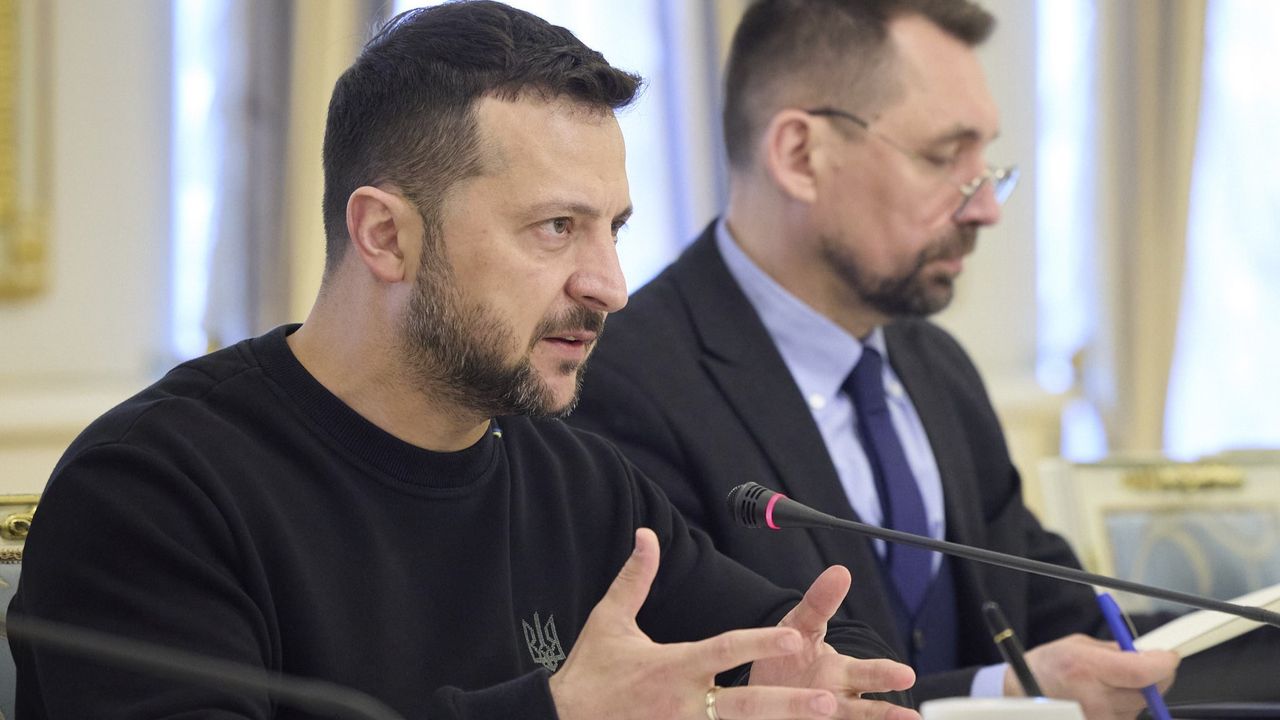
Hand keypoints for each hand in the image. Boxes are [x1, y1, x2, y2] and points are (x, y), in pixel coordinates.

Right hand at [550, 529, 897, 719]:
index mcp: (673, 666)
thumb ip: (635, 578)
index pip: (725, 650)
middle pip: (745, 704)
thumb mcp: (609, 620)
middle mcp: (685, 703)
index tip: (796, 637)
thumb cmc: (590, 672)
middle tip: (829, 701)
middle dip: (788, 704)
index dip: (761, 644)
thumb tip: (647, 534)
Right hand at [1010, 633, 1179, 719]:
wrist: (1023, 692)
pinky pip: (1129, 718)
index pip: (1142, 672)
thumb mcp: (1079, 645)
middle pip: (1149, 692)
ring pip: (1141, 707)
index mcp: (1087, 669)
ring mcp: (1098, 718)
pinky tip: (1109, 697)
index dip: (1162, 663)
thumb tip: (1150, 653)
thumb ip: (1116, 651)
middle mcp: (1094, 699)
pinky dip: (1127, 706)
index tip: (1169, 656)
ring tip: (1114, 682)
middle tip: (1151, 665)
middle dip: (1156, 676)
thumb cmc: (1048, 666)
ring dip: (1139, 692)